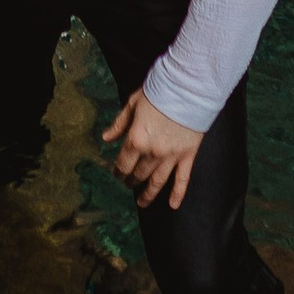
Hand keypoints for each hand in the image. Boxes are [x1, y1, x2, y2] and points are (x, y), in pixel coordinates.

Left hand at [103, 87, 201, 210]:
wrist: (188, 87)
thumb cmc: (159, 92)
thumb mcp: (133, 104)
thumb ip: (119, 124)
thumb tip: (106, 138)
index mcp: (136, 139)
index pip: (123, 164)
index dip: (118, 172)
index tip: (117, 174)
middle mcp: (152, 153)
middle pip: (139, 174)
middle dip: (131, 180)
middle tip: (128, 184)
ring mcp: (171, 156)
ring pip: (158, 182)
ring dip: (148, 194)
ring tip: (142, 202)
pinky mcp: (188, 155)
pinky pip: (182, 179)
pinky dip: (178, 194)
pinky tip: (173, 205)